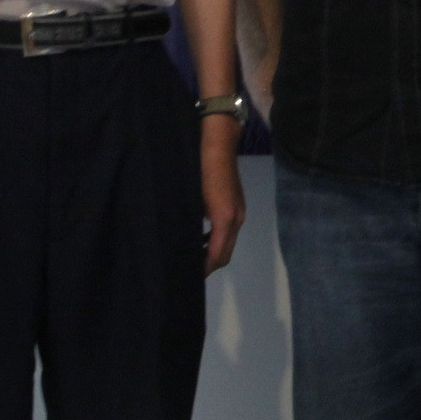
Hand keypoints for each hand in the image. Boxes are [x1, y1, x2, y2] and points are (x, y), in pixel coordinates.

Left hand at [201, 114, 244, 271]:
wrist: (218, 142)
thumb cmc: (200, 168)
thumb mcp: (191, 197)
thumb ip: (190, 221)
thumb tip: (182, 242)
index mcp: (225, 219)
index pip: (217, 256)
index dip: (204, 269)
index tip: (187, 277)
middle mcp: (236, 218)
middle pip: (225, 254)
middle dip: (209, 265)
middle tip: (187, 271)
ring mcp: (238, 211)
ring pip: (227, 242)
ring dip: (213, 253)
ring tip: (191, 256)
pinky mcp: (235, 204)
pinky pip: (228, 231)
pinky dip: (216, 240)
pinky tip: (199, 237)